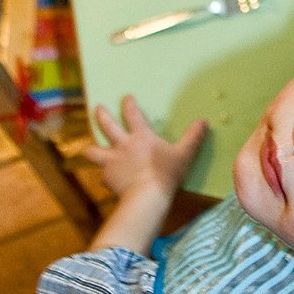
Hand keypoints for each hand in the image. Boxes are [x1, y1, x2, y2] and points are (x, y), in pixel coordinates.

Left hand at [84, 95, 207, 198]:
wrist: (147, 196)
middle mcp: (123, 145)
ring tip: (89, 148)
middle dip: (102, 115)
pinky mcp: (107, 178)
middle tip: (98, 108)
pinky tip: (108, 179)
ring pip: (94, 151)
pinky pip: (102, 175)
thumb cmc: (166, 173)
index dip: (129, 105)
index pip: (133, 115)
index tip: (126, 97)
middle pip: (107, 126)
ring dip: (92, 149)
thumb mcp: (185, 154)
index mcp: (141, 137)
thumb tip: (203, 121)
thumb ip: (193, 137)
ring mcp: (112, 162)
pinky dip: (105, 176)